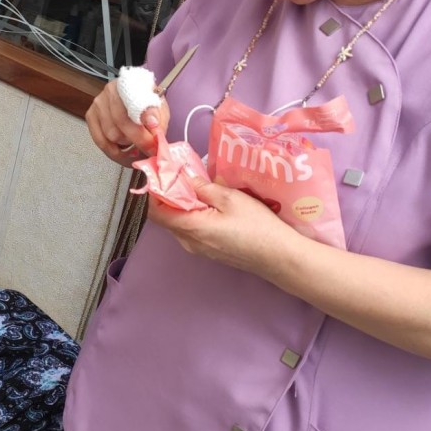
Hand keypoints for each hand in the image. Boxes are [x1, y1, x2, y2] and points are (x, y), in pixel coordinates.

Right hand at [86, 80, 167, 164]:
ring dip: (126, 144)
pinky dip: (113, 151)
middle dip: (139, 139)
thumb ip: (159, 118)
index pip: (136, 99)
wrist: (132, 99)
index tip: (155, 128)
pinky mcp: (91, 116)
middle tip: (150, 149)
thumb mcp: (159, 107)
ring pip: (111, 134)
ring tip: (137, 147)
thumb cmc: (145, 103)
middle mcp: (111, 90)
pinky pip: (100, 141)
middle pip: (122, 121)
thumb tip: (154, 131)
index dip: (146, 116)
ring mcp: (99, 104)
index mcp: (130, 83)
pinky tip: (123, 152)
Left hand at [145, 173, 295, 273]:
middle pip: (166, 217)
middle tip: (177, 174)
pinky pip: (191, 230)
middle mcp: (188, 242)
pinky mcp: (209, 251)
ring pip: (179, 223)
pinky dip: (192, 215)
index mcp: (190, 228)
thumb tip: (183, 177)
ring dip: (181, 205)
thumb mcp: (230, 199)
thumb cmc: (257, 226)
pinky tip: (206, 203)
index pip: (156, 212)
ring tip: (193, 185)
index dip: (152, 192)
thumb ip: (202, 188)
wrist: (278, 256)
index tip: (158, 174)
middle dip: (167, 195)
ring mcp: (198, 249)